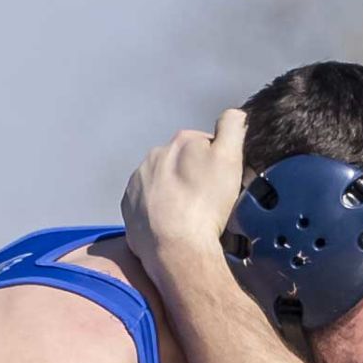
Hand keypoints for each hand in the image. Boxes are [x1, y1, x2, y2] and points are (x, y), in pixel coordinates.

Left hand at [121, 108, 246, 278]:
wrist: (177, 249)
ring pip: (164, 183)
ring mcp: (139, 182)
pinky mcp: (129, 207)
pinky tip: (173, 226)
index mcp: (182, 141)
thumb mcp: (230, 160)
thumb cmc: (206, 206)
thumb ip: (233, 128)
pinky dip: (159, 212)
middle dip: (194, 177)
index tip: (226, 184)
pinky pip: (148, 205)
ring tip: (191, 218)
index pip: (207, 145)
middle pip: (183, 163)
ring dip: (176, 194)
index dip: (220, 164)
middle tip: (210, 204)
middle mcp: (155, 155)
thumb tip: (234, 114)